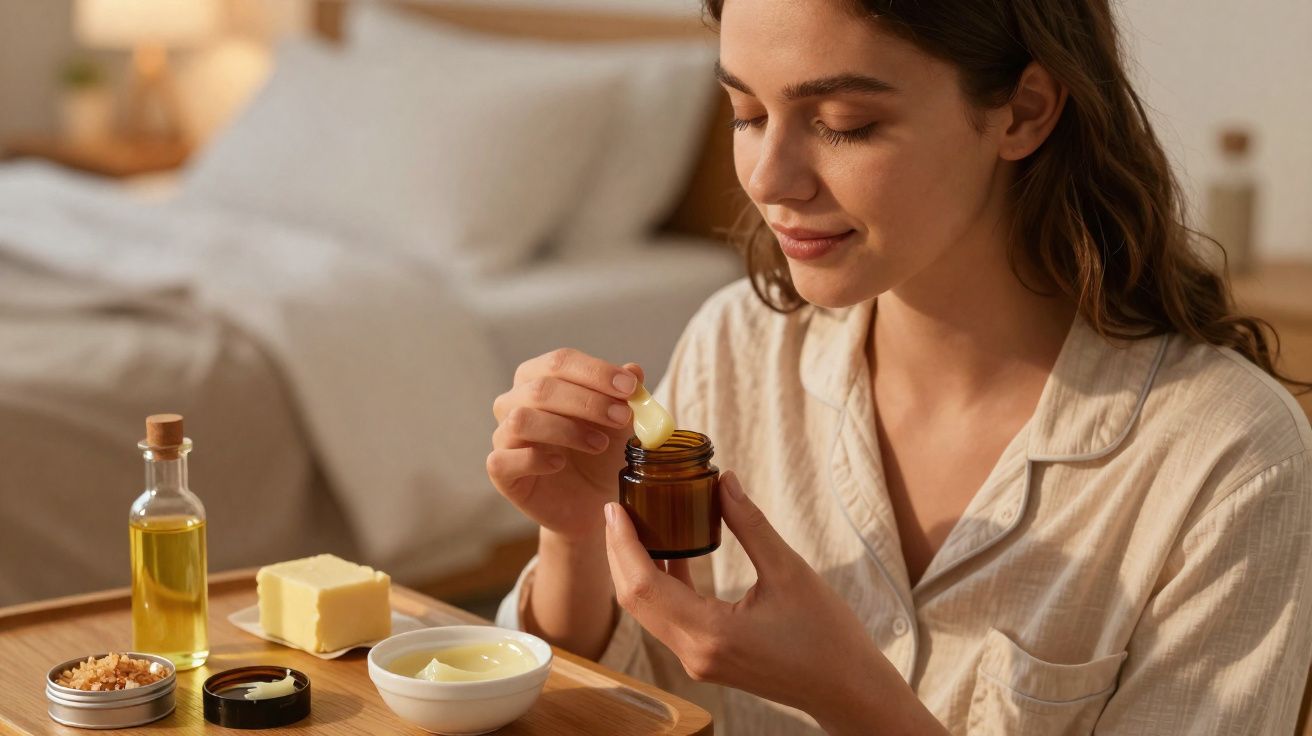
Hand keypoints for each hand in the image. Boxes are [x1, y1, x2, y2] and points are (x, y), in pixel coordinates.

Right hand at [488, 349, 642, 543]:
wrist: (593, 502)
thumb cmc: (602, 454)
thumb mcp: (621, 423)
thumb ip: (625, 395)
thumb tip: (633, 370)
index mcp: (539, 378)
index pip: (560, 361)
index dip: (595, 372)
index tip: (630, 388)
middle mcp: (514, 402)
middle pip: (540, 388)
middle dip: (587, 402)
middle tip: (622, 418)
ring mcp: (504, 436)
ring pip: (521, 419)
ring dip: (566, 429)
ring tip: (599, 444)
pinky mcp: (500, 471)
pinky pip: (504, 458)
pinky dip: (534, 459)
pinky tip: (559, 463)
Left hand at [604, 472, 938, 733]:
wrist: (846, 688)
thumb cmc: (826, 634)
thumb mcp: (789, 570)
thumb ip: (750, 524)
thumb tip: (724, 480)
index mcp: (711, 632)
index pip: (643, 585)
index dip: (622, 544)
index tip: (613, 508)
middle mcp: (694, 652)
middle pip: (635, 600)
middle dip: (620, 553)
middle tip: (618, 510)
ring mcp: (697, 660)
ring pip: (648, 611)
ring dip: (636, 569)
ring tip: (636, 525)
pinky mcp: (706, 659)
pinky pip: (668, 619)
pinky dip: (660, 585)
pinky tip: (671, 553)